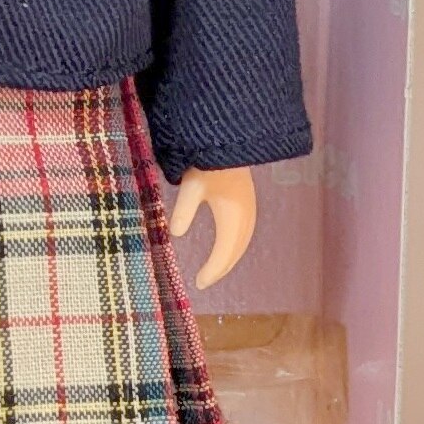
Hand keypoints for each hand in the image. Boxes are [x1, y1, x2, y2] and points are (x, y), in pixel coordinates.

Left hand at [169, 164, 255, 288]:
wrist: (228, 139)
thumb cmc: (208, 161)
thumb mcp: (191, 186)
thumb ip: (184, 209)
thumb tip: (174, 234)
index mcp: (234, 215)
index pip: (224, 252)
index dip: (213, 270)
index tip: (199, 283)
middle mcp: (246, 214)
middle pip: (236, 250)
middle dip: (221, 267)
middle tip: (204, 281)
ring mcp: (249, 207)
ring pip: (242, 241)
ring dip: (230, 257)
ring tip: (214, 269)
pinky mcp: (247, 200)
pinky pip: (244, 231)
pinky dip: (235, 245)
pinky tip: (226, 245)